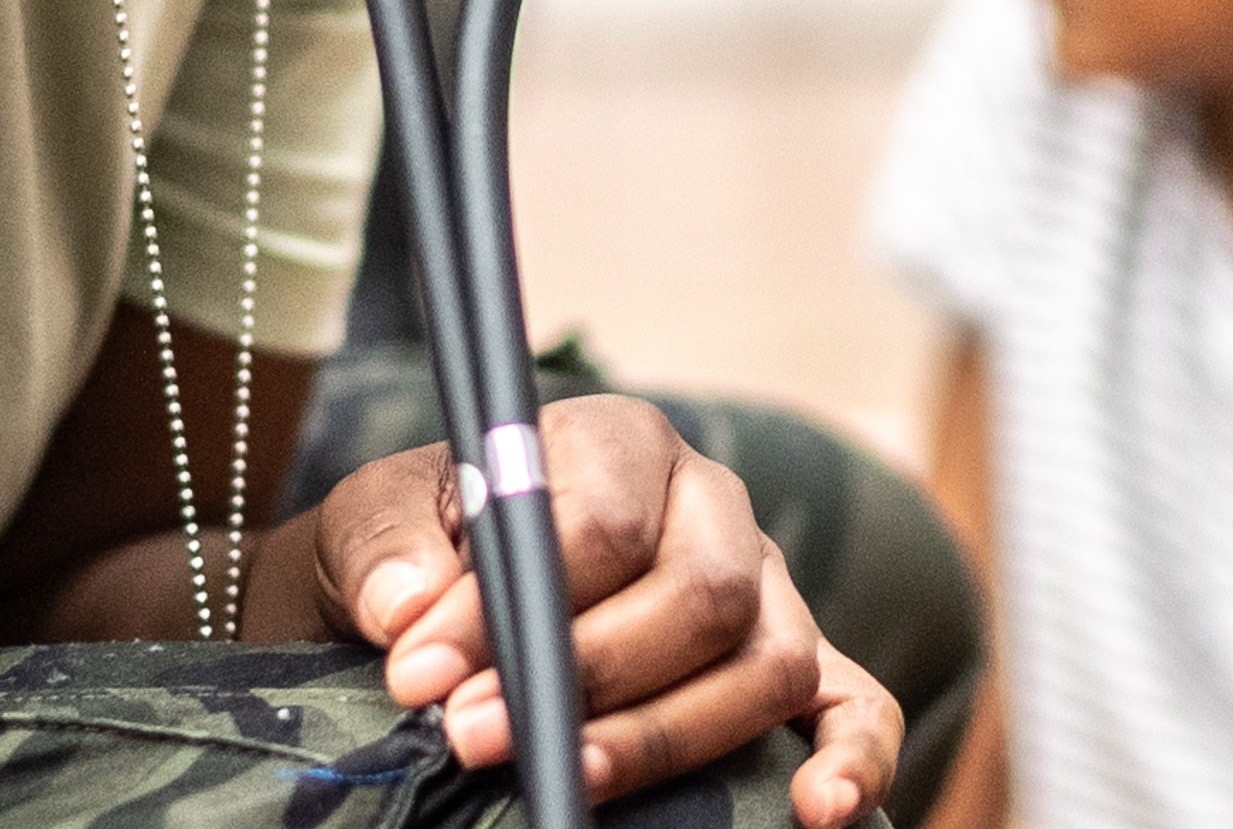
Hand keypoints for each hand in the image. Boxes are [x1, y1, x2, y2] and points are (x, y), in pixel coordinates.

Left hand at [276, 395, 907, 820]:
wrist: (440, 589)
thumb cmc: (423, 549)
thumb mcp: (375, 525)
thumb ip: (385, 551)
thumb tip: (405, 612)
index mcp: (618, 441)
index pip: (598, 519)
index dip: (512, 607)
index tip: (419, 675)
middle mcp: (711, 506)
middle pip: (701, 593)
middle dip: (585, 678)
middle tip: (475, 735)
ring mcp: (769, 589)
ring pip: (769, 662)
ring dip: (665, 737)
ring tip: (568, 782)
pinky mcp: (800, 666)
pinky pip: (858, 707)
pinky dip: (854, 759)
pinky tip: (819, 812)